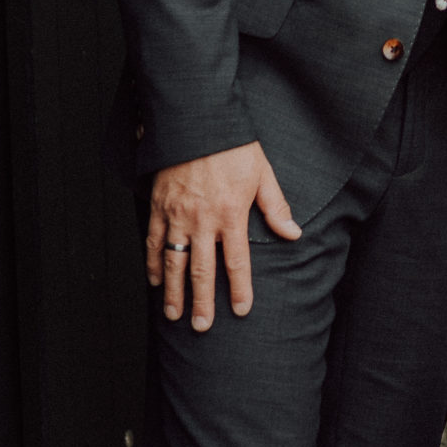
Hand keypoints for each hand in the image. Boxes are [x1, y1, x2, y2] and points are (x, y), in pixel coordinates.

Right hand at [145, 142, 300, 328]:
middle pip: (202, 270)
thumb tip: (293, 234)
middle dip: (202, 301)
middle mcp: (203, 219)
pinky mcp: (159, 206)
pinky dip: (153, 263)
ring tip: (174, 314)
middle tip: (201, 326)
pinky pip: (154, 241)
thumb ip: (276, 207)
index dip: (240, 288)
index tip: (241, 310)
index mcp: (232, 213)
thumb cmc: (233, 145)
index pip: (237, 261)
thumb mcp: (263, 173)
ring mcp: (177, 215)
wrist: (197, 120)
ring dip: (173, 291)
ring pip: (174, 261)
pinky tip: (154, 280)